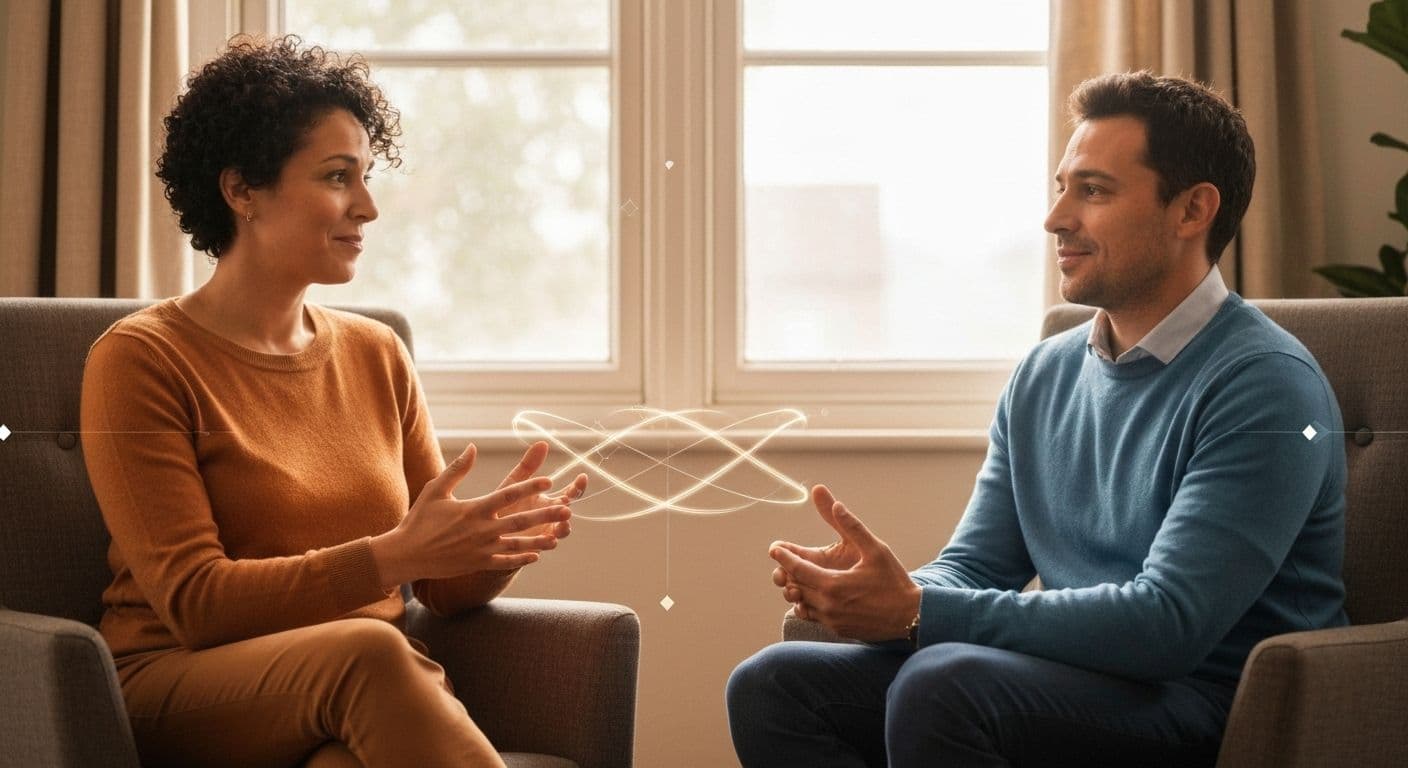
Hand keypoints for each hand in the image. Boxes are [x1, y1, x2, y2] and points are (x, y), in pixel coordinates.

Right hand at [370, 444, 571, 585]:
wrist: (406, 554)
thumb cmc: (419, 520)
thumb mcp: (436, 490)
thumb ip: (457, 469)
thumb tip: (473, 447)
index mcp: (474, 509)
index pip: (508, 495)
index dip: (529, 486)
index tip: (548, 480)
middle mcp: (481, 529)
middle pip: (520, 520)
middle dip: (545, 514)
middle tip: (567, 509)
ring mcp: (481, 549)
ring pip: (517, 544)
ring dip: (540, 539)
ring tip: (559, 535)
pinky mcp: (477, 564)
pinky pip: (505, 562)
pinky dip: (521, 559)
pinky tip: (537, 555)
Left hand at [496, 441, 587, 540]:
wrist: (487, 533)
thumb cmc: (502, 505)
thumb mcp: (514, 483)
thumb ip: (529, 465)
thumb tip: (543, 442)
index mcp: (547, 501)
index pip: (569, 493)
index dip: (578, 486)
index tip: (582, 477)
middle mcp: (549, 517)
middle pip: (567, 512)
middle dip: (568, 509)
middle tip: (567, 507)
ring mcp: (544, 533)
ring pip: (560, 531)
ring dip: (563, 528)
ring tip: (561, 526)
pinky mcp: (535, 546)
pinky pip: (545, 546)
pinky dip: (548, 544)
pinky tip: (549, 541)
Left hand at [770, 484, 920, 642]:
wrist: (911, 618)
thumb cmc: (894, 582)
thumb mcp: (876, 549)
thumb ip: (852, 526)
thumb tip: (836, 504)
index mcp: (833, 585)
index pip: (797, 570)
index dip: (784, 558)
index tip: (774, 548)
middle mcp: (827, 606)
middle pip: (796, 587)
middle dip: (787, 572)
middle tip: (783, 560)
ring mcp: (832, 621)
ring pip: (802, 604)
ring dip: (797, 590)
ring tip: (797, 577)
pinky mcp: (838, 629)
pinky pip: (813, 616)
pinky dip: (808, 605)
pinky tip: (813, 595)